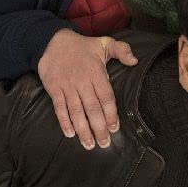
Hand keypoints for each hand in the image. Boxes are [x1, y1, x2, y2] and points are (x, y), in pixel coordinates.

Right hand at [37, 29, 138, 149]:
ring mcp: (67, 86)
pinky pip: (60, 108)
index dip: (110, 114)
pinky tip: (70, 134)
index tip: (114, 128)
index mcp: (96, 73)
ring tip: (89, 144)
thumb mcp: (104, 43)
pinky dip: (64, 122)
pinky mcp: (54, 89)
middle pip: (92, 108)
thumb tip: (135, 61)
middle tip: (104, 143)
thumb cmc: (82, 46)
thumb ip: (122, 50)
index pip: (106, 97)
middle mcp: (82, 82)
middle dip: (99, 128)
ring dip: (83, 130)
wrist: (52, 41)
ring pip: (76, 111)